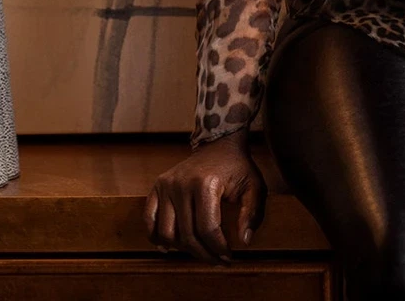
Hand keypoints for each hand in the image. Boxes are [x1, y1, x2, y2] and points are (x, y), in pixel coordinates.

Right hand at [143, 129, 266, 263]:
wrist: (219, 144)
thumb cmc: (237, 167)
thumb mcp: (254, 186)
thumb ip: (253, 213)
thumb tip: (244, 241)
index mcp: (206, 183)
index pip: (208, 229)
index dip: (218, 249)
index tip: (228, 258)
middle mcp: (182, 183)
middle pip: (187, 235)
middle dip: (204, 254)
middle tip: (216, 260)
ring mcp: (167, 184)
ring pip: (166, 233)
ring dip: (182, 250)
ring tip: (199, 251)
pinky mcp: (158, 185)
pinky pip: (149, 219)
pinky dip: (155, 236)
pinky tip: (168, 247)